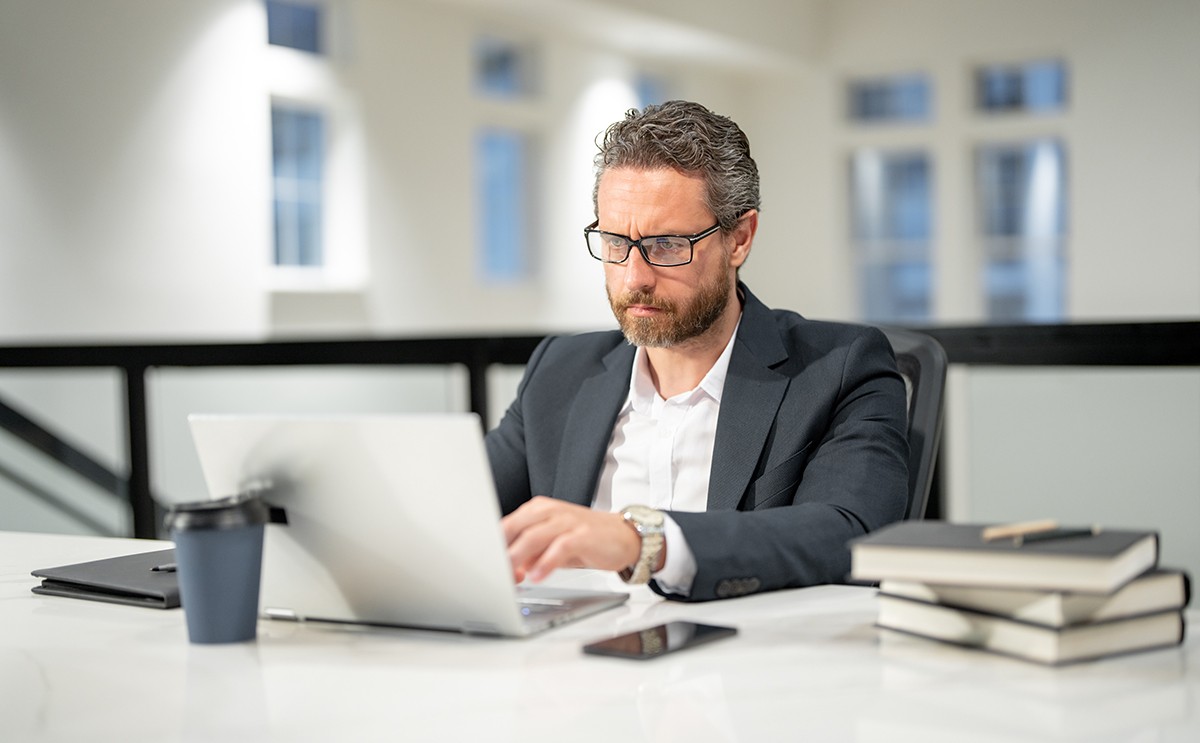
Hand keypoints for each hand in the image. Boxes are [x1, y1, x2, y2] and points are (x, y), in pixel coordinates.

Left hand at [501, 496, 639, 582]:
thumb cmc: (586, 539)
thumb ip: (530, 554)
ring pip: (534, 536)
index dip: (494, 546)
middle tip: (492, 573)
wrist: (625, 536)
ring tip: (509, 576)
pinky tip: (537, 576)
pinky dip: (546, 563)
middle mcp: (550, 511)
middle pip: (515, 528)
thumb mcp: (552, 546)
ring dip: (518, 557)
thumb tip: (509, 569)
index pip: (507, 525)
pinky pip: (559, 547)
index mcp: (538, 510)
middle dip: (501, 552)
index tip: (484, 566)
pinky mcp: (583, 534)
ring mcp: (567, 521)